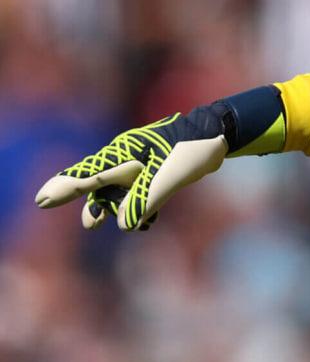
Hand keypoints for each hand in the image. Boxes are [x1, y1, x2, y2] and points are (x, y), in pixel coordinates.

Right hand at [35, 108, 227, 230]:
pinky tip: (146, 221)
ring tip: (116, 224)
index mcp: (124, 154)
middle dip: (92, 205)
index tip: (41, 201)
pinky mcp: (151, 173)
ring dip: (117, 210)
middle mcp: (126, 159)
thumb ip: (146, 199)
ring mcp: (138, 166)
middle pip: (97, 186)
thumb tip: (123, 224)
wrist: (217, 137)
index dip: (64, 188)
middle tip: (90, 223)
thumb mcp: (170, 177)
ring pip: (116, 194)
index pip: (88, 174)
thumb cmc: (192, 149)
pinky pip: (134, 195)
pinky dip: (136, 208)